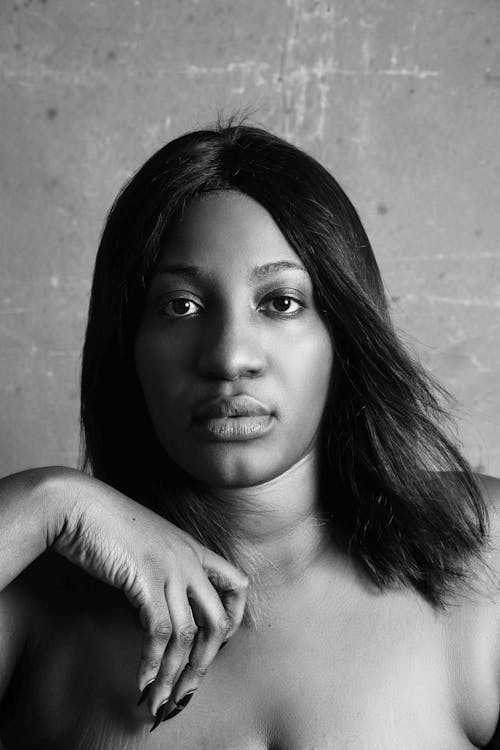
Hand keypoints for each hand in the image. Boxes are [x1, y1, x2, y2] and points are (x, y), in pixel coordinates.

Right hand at [47, 468, 248, 724]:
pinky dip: (151, 663)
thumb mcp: (147, 544)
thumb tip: (159, 608)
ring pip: (189, 635)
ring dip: (174, 675)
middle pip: (219, 620)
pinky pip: (159, 633)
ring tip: (160, 700)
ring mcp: (169, 569)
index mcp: (193, 548)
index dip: (233, 619)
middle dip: (205, 663)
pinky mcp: (145, 580)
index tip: (213, 644)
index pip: (237, 584)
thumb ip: (162, 569)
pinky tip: (142, 680)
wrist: (77, 505)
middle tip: (186, 690)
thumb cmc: (105, 524)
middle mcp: (188, 559)